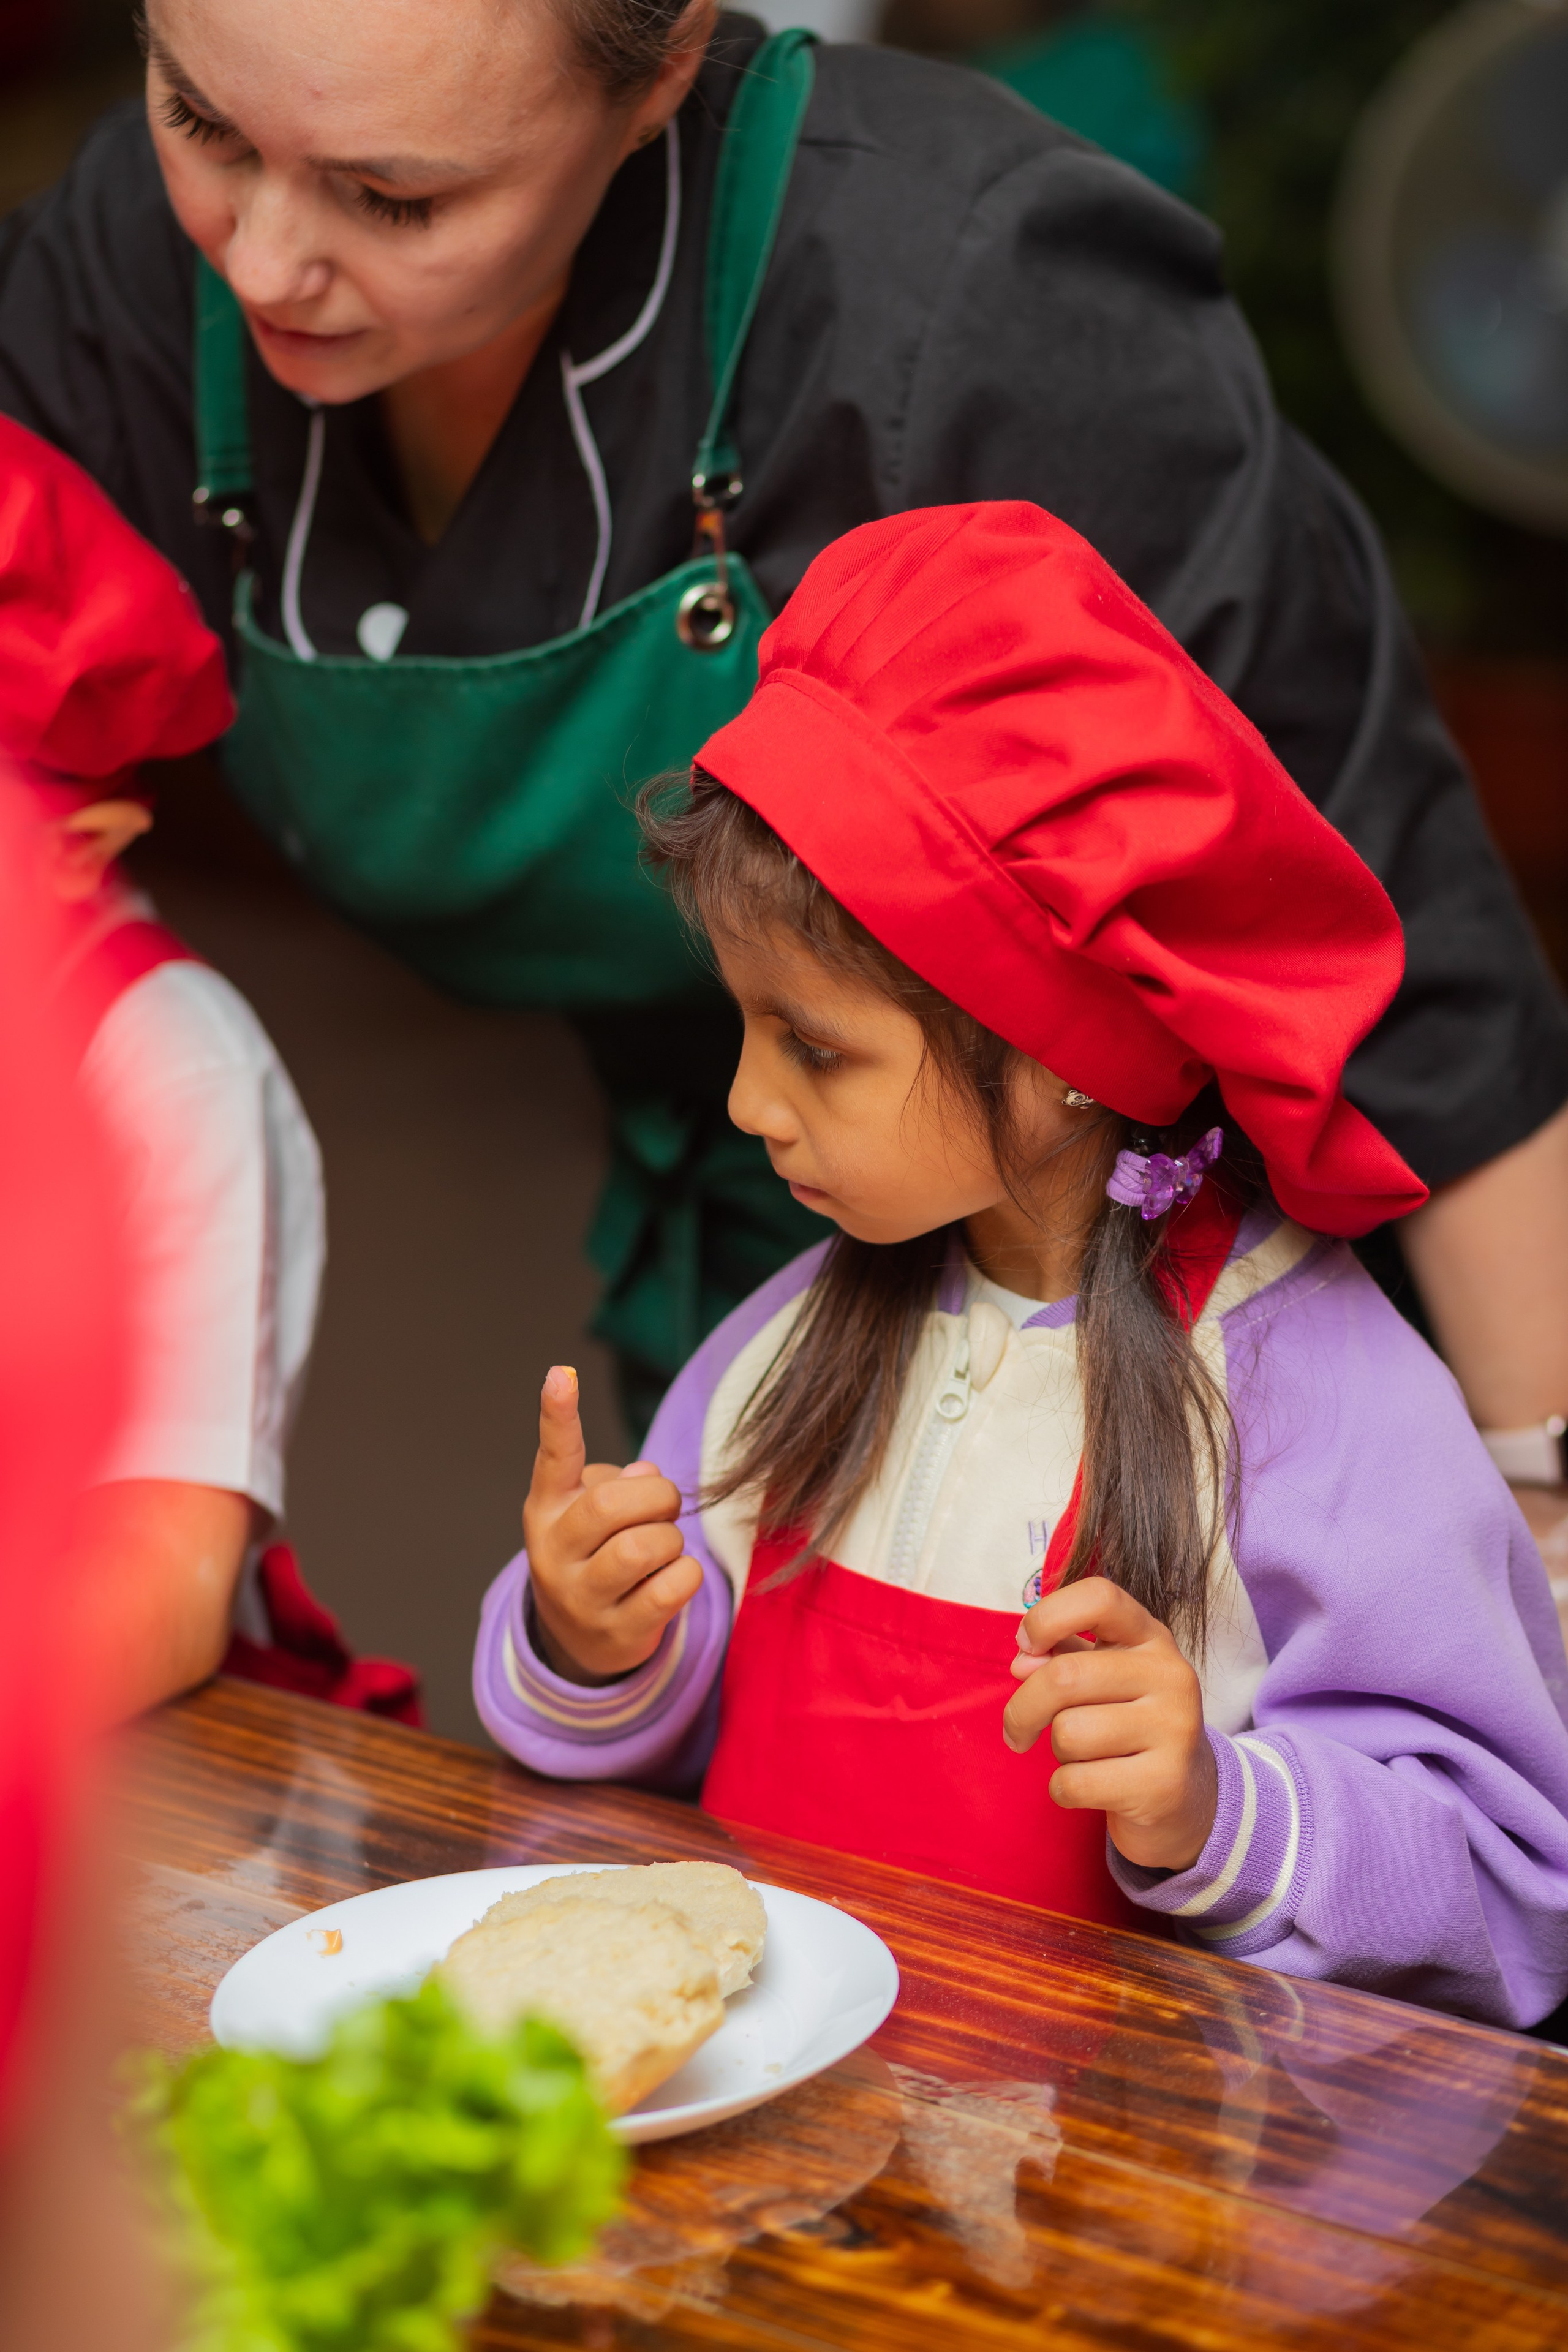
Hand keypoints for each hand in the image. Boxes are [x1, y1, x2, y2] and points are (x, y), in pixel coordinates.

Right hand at [522, 1366, 702, 1685]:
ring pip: (642, 1548)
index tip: (561, 1373)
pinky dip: (687, 1575)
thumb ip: (618, 1485)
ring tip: (665, 1548)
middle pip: (612, 1504)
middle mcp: (554, 1551)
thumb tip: (645, 1475)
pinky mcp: (617, 1632)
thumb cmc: (597, 1554)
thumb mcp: (594, 1514)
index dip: (558, 1415)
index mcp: (548, 1509)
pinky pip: (671, 1588)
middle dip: (658, 1497)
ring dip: (671, 1540)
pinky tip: (674, 1578)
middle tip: (664, 1509)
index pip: (554, 1457)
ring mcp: (581, 1597)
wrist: (582, 1640)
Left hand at [1004, 1575, 1216, 1871]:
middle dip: (1023, 1708)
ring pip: (1068, 1733)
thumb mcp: (1102, 1678)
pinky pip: (1075, 1783)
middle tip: (1017, 1730)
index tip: (1026, 1645)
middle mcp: (1170, 1675)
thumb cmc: (1128, 1724)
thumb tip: (1021, 1663)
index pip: (1100, 1597)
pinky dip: (1064, 1788)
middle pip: (1065, 1676)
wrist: (1185, 1795)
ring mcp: (1174, 1730)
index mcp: (1151, 1638)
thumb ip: (1059, 1658)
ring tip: (1083, 1755)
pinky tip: (1091, 1785)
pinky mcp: (1164, 1784)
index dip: (1048, 1616)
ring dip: (1057, 1751)